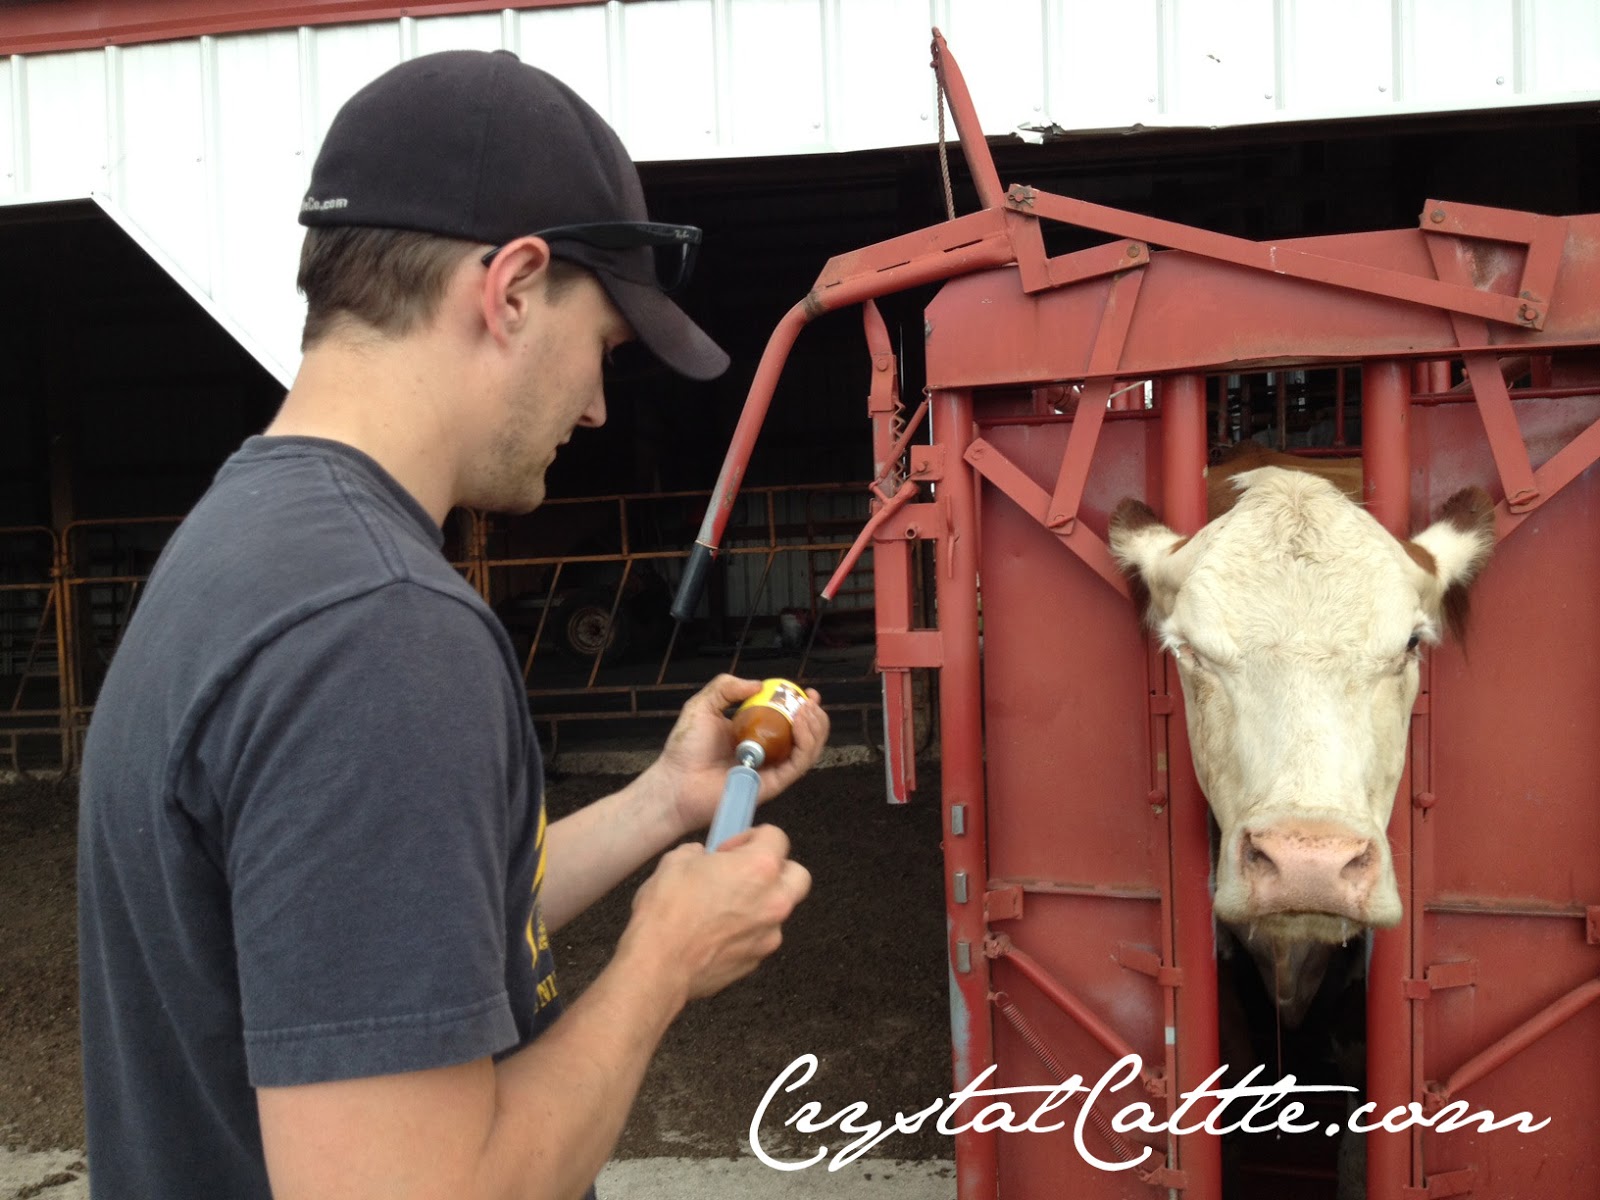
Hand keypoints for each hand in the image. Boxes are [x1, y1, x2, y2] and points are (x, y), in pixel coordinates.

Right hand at [622, 825, 811, 1000]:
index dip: (751, 837)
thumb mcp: (675, 862)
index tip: (732, 848)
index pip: (776, 837)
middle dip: (776, 870)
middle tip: (744, 872)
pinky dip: (745, 932)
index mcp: (759, 868)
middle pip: (797, 875)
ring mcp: (768, 934)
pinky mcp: (756, 960)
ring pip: (778, 911)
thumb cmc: (667, 914)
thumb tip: (701, 857)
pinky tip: (716, 932)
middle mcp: (773, 901)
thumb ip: (698, 854)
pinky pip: (759, 937)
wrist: (657, 964)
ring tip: (725, 906)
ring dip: (760, 904)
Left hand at [645, 674, 830, 835]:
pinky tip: (800, 724)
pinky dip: (806, 743)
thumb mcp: (702, 706)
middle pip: (804, 735)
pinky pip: (798, 764)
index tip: (807, 693)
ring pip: (808, 749)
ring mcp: (772, 768)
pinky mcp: (774, 783)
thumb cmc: (685, 748)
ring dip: (815, 727)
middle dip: (815, 716)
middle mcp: (768, 752)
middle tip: (811, 701)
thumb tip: (759, 685)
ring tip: (807, 709)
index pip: (786, 719)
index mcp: (754, 733)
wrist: (676, 782)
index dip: (800, 705)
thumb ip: (725, 688)